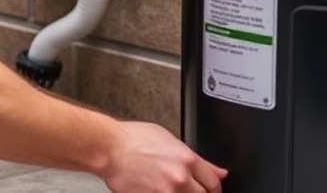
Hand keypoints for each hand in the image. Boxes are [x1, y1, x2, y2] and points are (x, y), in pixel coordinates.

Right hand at [100, 121, 227, 191]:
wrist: (109, 149)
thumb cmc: (133, 140)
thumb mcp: (170, 139)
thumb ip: (196, 158)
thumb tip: (217, 170)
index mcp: (187, 160)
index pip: (214, 182)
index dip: (215, 187)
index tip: (212, 189)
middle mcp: (179, 178)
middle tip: (195, 190)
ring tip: (172, 188)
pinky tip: (158, 190)